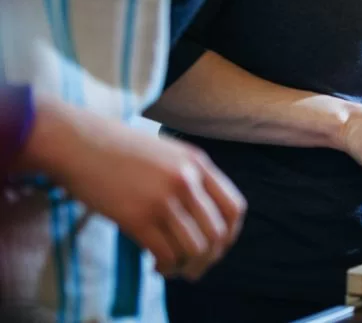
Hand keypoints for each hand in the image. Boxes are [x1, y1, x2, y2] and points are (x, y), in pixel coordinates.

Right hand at [33, 102, 245, 280]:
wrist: (77, 141)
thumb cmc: (117, 149)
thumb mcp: (166, 153)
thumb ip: (189, 177)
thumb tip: (201, 218)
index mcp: (198, 163)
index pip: (234, 208)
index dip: (229, 235)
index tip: (217, 247)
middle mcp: (187, 180)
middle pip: (217, 233)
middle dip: (209, 258)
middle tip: (194, 267)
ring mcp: (163, 198)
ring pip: (195, 248)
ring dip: (188, 266)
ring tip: (173, 268)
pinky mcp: (137, 217)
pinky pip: (166, 254)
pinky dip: (165, 267)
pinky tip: (156, 266)